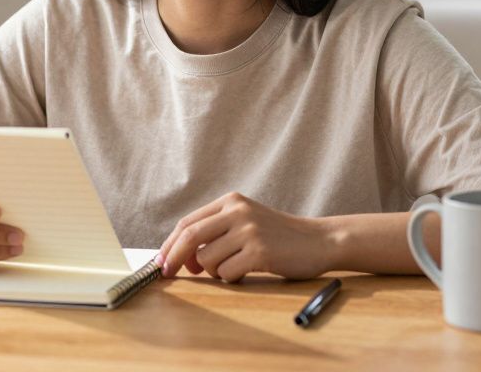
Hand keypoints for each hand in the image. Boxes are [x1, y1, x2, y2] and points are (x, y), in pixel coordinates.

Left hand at [156, 192, 334, 282]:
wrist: (319, 240)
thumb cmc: (279, 236)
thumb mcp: (247, 221)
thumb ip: (217, 231)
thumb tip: (182, 257)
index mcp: (231, 201)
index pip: (188, 223)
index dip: (170, 244)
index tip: (161, 262)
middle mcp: (238, 211)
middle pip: (190, 236)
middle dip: (174, 258)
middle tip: (167, 274)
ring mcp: (249, 231)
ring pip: (207, 260)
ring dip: (214, 272)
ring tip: (234, 268)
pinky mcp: (259, 251)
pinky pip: (227, 273)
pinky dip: (231, 278)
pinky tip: (246, 272)